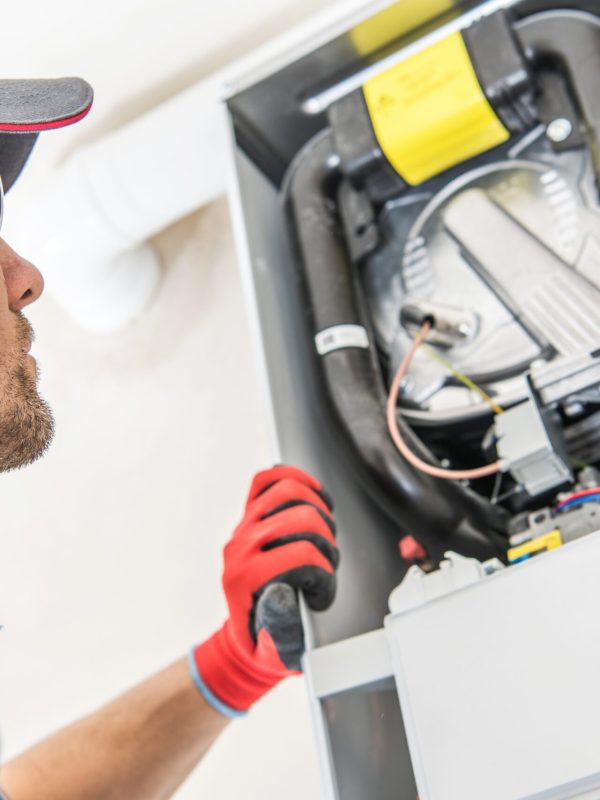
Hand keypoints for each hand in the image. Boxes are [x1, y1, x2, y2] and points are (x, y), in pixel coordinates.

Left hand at [190, 465, 338, 715]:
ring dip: (318, 511)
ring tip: (323, 535)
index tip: (320, 594)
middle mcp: (240, 547)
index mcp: (244, 579)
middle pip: (302, 518)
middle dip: (326, 541)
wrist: (246, 634)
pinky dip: (295, 479)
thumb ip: (281, 627)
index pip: (301, 555)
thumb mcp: (276, 650)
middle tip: (325, 565)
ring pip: (289, 492)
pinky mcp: (250, 514)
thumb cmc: (266, 642)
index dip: (323, 574)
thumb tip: (284, 590)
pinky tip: (314, 495)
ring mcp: (243, 526)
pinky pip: (268, 480)